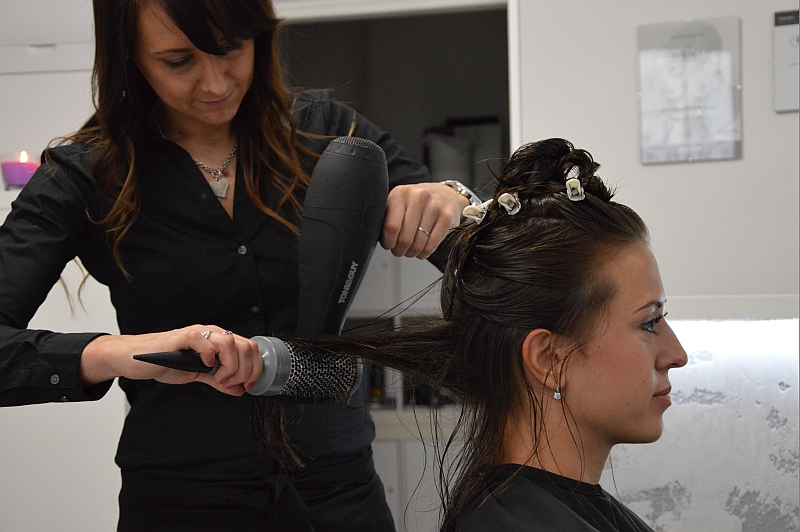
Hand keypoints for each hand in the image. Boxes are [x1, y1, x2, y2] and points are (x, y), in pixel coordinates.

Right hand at [80, 326, 262, 395]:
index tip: (249, 386)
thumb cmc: (165, 361)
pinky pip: (205, 341)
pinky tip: (205, 366)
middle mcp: (212, 333)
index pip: (250, 348)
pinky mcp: (182, 337)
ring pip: (230, 342)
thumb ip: (220, 380)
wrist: (137, 359)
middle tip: (231, 383)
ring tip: (218, 377)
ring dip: (230, 365)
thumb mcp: (199, 374)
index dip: (255, 368)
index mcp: (219, 341)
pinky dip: (210, 355)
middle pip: (246, 345)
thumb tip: (240, 390)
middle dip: (245, 370)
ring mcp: (198, 333)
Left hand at [381, 182, 468, 258]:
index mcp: (401, 193)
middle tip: (399, 251)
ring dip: (412, 253)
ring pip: (418, 244)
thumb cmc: (417, 202)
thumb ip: (388, 217)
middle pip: (404, 238)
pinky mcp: (447, 217)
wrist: (445, 194)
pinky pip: (432, 245)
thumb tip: (379, 238)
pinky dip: (424, 253)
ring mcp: (435, 207)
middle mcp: (418, 197)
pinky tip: (421, 250)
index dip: (388, 242)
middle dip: (399, 250)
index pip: (391, 226)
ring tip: (410, 251)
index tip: (388, 245)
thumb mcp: (399, 202)